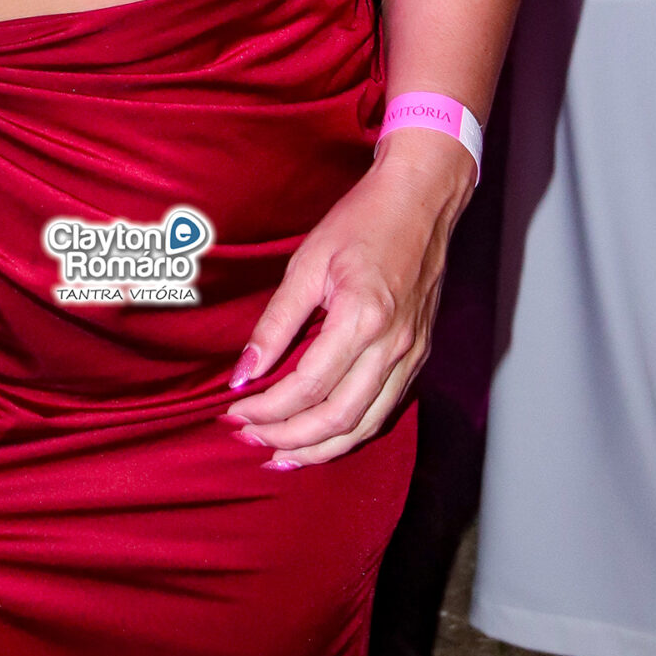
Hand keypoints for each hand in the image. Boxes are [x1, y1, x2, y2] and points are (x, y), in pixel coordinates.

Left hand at [221, 131, 472, 467]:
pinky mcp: (418, 355)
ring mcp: (412, 354)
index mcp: (364, 318)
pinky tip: (321, 437)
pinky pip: (384, 410)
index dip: (268, 408)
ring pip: (365, 425)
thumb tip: (243, 374)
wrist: (421, 200)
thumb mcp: (306, 264)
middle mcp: (394, 345)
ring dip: (320, 449)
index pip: (308, 386)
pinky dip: (350, 432)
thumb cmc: (362, 221)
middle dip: (288, 438)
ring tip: (279, 454)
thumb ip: (275, 324)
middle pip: (338, 418)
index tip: (234, 410)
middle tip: (248, 437)